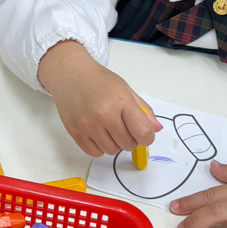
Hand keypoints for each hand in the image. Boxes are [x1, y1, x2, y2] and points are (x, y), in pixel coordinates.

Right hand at [37, 40, 161, 156]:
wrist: (70, 74)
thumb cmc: (98, 80)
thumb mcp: (125, 89)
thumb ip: (143, 110)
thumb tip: (156, 129)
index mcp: (120, 101)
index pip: (143, 132)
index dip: (147, 137)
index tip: (144, 134)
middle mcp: (104, 114)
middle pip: (129, 145)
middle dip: (130, 139)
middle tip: (123, 126)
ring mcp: (88, 125)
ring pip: (112, 151)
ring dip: (114, 143)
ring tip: (108, 128)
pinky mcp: (75, 133)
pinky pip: (95, 153)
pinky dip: (99, 147)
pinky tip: (97, 133)